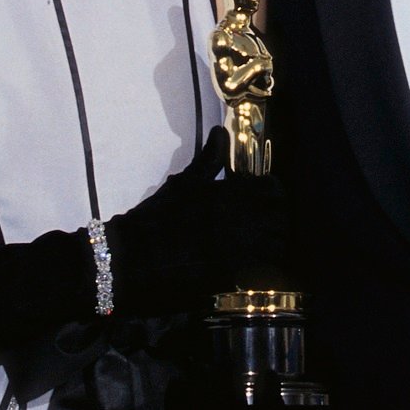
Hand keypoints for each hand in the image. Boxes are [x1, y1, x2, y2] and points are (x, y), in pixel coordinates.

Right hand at [102, 127, 290, 315]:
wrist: (129, 260)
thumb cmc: (155, 219)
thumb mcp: (183, 184)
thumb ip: (208, 160)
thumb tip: (220, 132)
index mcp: (227, 195)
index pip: (274, 191)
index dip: (273, 193)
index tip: (265, 196)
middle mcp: (236, 221)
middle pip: (280, 220)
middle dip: (277, 220)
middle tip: (264, 222)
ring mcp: (234, 251)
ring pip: (274, 246)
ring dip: (271, 244)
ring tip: (258, 245)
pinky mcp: (228, 277)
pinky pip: (258, 271)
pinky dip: (258, 267)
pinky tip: (246, 265)